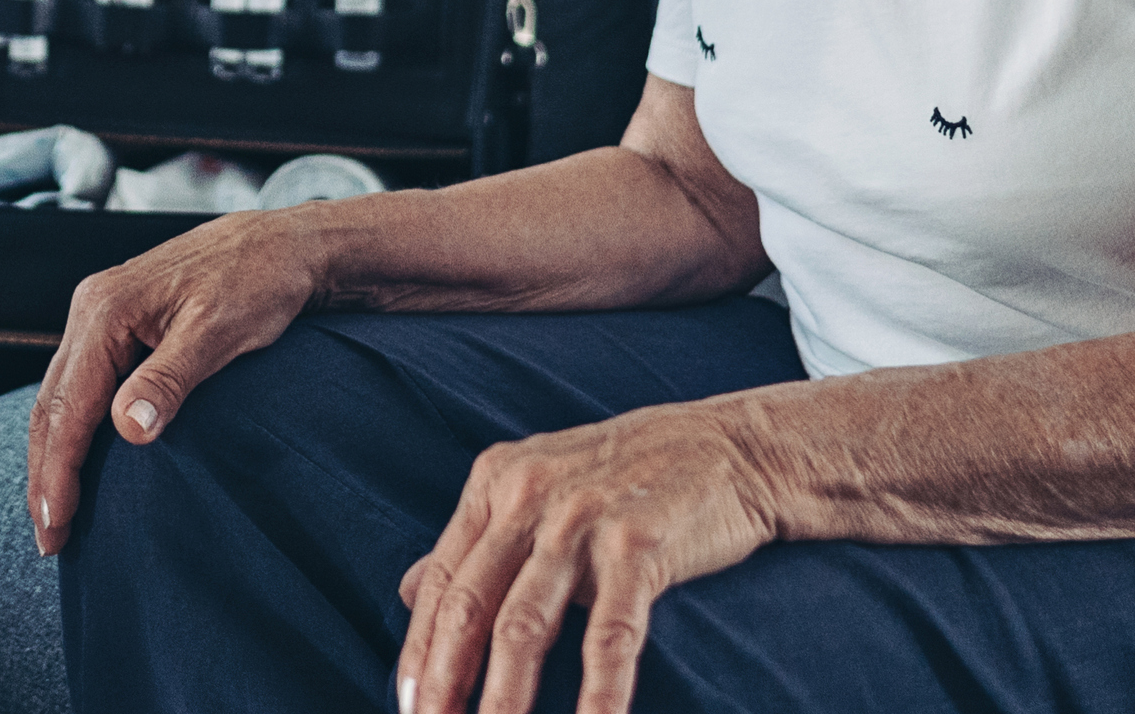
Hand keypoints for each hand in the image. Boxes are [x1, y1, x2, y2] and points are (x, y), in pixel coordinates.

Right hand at [26, 204, 339, 553]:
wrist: (283, 244)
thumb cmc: (257, 283)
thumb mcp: (219, 333)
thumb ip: (170, 380)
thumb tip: (128, 429)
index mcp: (107, 309)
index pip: (69, 404)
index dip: (58, 469)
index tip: (57, 524)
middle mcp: (93, 307)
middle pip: (52, 402)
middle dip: (45, 473)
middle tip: (51, 539)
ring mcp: (102, 312)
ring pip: (60, 394)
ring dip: (53, 454)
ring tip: (57, 512)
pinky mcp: (118, 322)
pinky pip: (80, 382)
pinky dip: (72, 427)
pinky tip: (79, 457)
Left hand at [394, 402, 782, 713]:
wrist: (730, 446)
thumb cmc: (628, 475)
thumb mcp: (538, 486)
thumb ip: (477, 541)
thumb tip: (404, 590)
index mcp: (494, 484)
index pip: (440, 583)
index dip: (418, 652)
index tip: (408, 707)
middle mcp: (526, 495)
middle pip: (467, 607)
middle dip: (443, 684)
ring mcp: (580, 518)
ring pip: (523, 627)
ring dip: (503, 701)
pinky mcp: (637, 544)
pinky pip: (608, 637)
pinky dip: (596, 695)